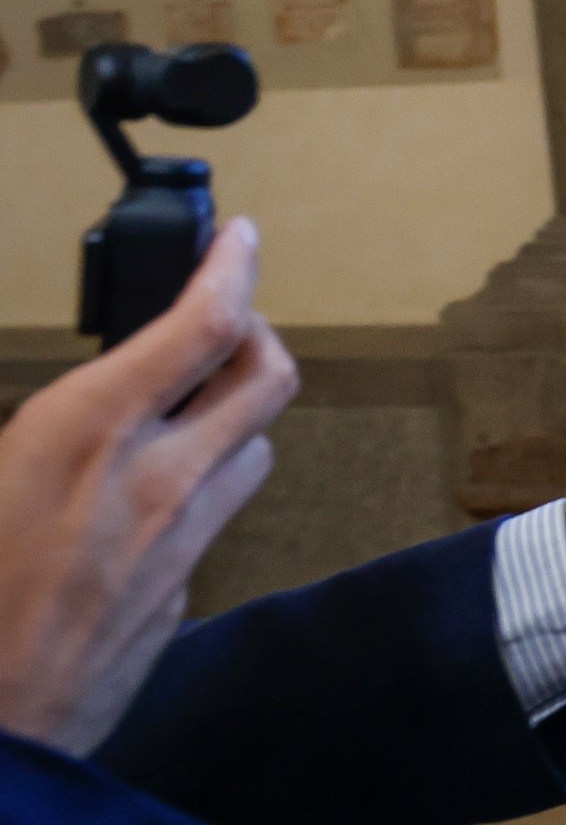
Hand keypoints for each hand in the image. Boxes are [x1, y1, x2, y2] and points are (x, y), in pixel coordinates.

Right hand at [0, 220, 297, 754]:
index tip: (240, 238)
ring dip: (232, 414)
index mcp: (85, 431)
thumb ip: (39, 426)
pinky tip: (150, 493)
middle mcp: (155, 475)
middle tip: (226, 321)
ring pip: (254, 442)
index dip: (233, 268)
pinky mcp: (187, 586)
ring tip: (186, 405)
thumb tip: (74, 406)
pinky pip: (218, 513)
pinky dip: (199, 485)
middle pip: (267, 373)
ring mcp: (183, 536)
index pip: (203, 324)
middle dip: (256, 334)